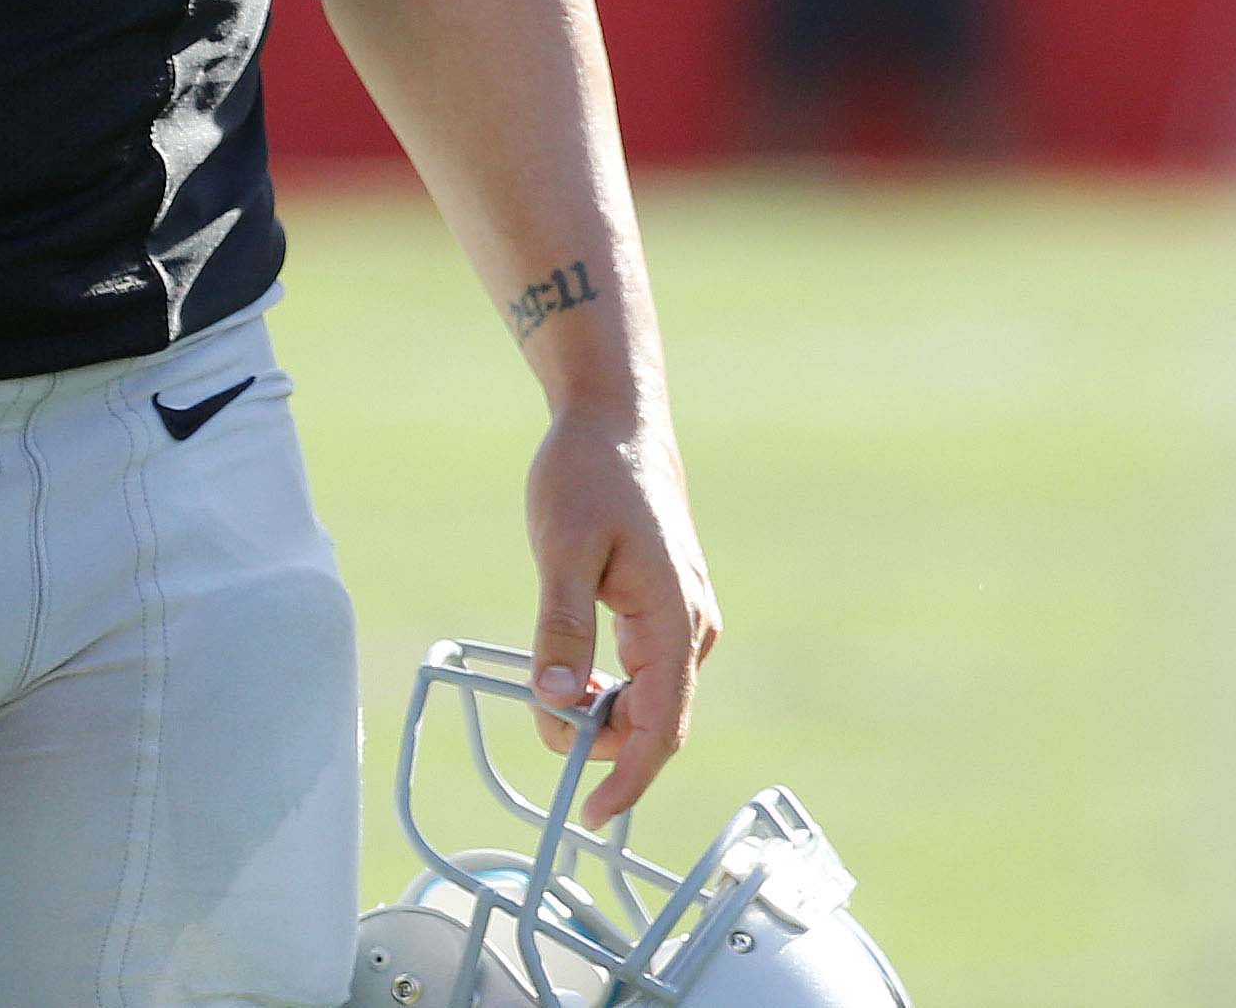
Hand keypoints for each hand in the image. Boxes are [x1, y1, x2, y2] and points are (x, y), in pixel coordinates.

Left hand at [523, 403, 721, 826]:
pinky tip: (573, 671)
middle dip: (604, 743)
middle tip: (542, 725)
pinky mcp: (669, 609)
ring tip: (550, 692)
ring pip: (651, 697)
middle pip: (656, 720)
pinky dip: (612, 687)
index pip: (660, 727)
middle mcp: (693, 628)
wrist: (616, 424)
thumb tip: (557, 701)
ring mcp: (686, 619)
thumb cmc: (588, 477)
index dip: (626, 776)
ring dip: (605, 714)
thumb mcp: (561, 549)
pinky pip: (646, 670)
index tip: (589, 811)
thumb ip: (561, 628)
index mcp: (675, 619)